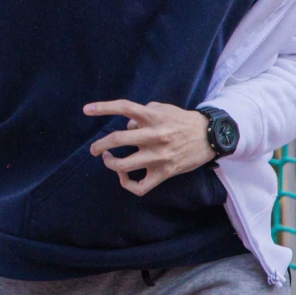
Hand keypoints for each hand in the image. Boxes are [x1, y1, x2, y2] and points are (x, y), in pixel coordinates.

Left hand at [84, 100, 214, 196]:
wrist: (209, 136)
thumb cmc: (183, 120)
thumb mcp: (163, 108)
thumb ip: (143, 112)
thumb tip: (126, 124)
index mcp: (152, 117)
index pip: (124, 108)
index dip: (103, 108)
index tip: (86, 110)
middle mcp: (153, 136)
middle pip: (117, 139)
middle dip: (100, 145)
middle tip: (94, 149)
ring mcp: (158, 156)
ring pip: (123, 165)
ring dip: (109, 163)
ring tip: (108, 159)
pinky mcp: (163, 173)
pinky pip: (139, 186)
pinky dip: (127, 183)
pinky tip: (124, 176)